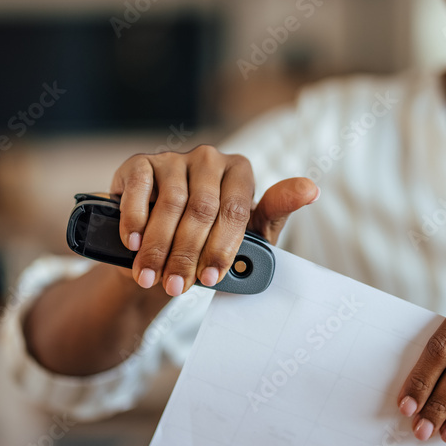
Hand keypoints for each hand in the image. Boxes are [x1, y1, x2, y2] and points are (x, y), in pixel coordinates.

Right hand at [110, 145, 318, 296]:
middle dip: (187, 254)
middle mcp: (209, 158)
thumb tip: (311, 188)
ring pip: (170, 204)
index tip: (212, 279)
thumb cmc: (213, 238)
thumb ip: (277, 211)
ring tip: (151, 277)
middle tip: (177, 287)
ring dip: (158, 247)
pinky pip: (139, 189)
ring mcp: (174, 158)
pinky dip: (134, 219)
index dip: (222, 248)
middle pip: (201, 209)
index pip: (235, 210)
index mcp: (240, 171)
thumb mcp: (249, 233)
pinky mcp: (140, 162)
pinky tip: (133, 244)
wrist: (164, 245)